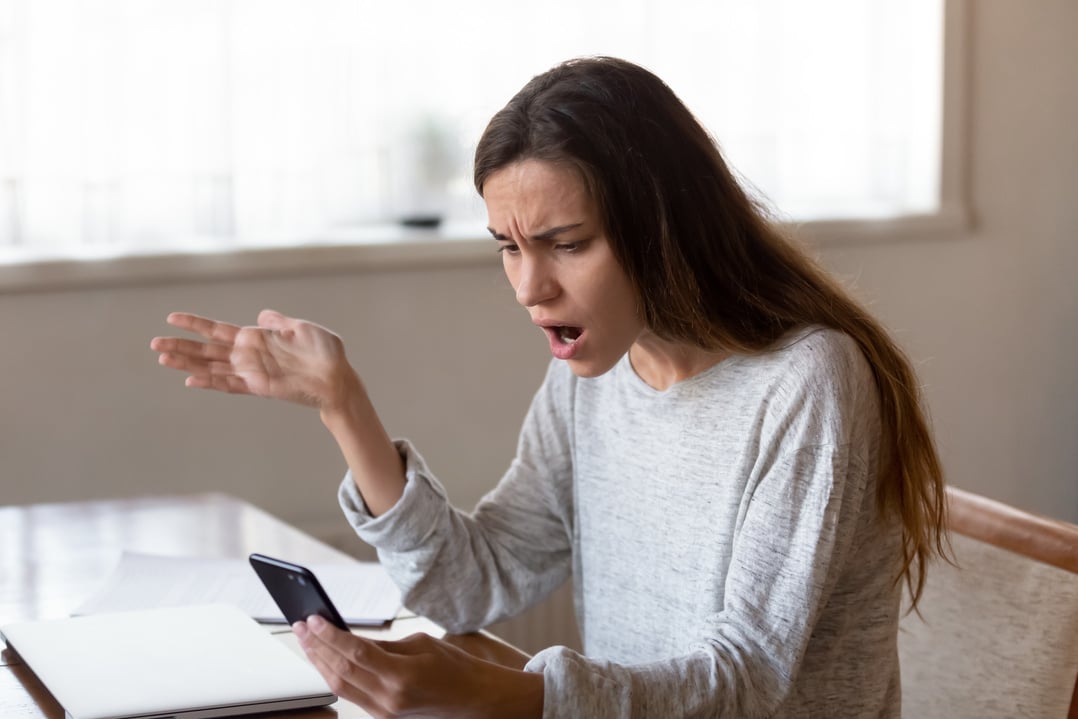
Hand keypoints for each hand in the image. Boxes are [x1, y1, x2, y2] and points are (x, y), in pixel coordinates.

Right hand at [150, 310, 357, 410]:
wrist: (339, 377)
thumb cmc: (325, 353)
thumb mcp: (302, 329)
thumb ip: (279, 323)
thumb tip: (261, 315)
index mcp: (256, 338)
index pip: (217, 330)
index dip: (195, 324)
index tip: (171, 318)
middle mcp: (249, 355)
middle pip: (207, 350)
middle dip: (181, 346)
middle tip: (154, 343)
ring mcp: (252, 371)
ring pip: (212, 368)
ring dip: (187, 364)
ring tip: (162, 359)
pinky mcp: (259, 386)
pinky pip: (229, 385)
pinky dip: (210, 382)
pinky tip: (190, 379)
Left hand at [293, 616, 543, 717]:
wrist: (473, 699)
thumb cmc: (453, 667)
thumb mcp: (419, 643)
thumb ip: (382, 644)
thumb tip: (348, 638)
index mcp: (402, 676)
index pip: (355, 653)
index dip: (330, 635)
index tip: (313, 619)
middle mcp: (389, 699)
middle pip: (341, 671)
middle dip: (316, 647)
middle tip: (301, 626)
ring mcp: (384, 712)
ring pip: (339, 685)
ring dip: (319, 661)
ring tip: (306, 640)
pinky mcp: (382, 716)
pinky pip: (350, 693)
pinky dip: (333, 674)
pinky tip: (325, 659)